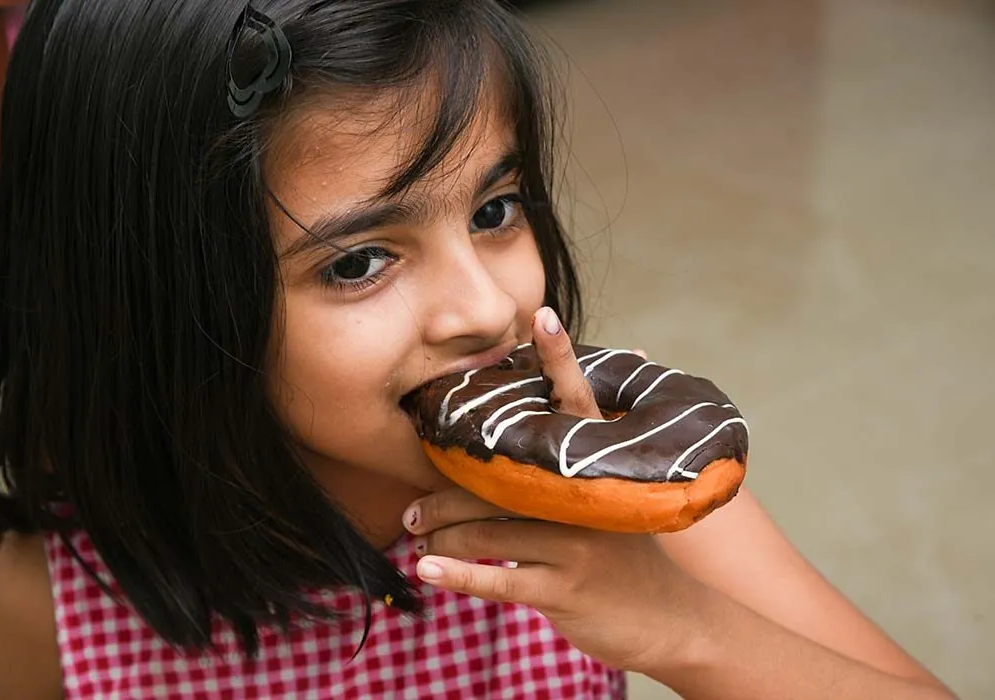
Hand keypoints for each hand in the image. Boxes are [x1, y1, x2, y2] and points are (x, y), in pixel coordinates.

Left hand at [402, 307, 703, 672]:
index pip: (578, 403)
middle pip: (496, 480)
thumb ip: (583, 467)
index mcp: (598, 469)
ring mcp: (577, 544)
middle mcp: (586, 499)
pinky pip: (498, 577)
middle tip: (411, 506)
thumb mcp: (618, 503)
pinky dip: (456, 574)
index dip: (561, 359)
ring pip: (487, 529)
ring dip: (441, 532)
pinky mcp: (565, 589)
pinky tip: (426, 570)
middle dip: (444, 492)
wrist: (675, 623)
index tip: (542, 315)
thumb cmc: (631, 556)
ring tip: (416, 537)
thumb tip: (575, 408)